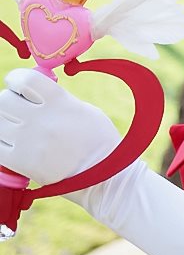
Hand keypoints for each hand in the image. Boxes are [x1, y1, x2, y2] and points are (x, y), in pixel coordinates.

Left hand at [0, 68, 119, 186]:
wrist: (102, 174)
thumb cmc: (96, 138)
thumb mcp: (83, 109)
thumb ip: (55, 98)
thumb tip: (30, 89)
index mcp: (59, 102)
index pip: (23, 79)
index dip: (17, 79)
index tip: (19, 85)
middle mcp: (40, 119)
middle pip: (3, 100)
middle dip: (9, 101)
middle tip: (19, 108)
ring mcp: (28, 141)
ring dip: (5, 122)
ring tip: (19, 128)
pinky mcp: (20, 163)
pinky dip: (3, 142)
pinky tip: (16, 143)